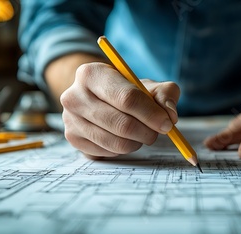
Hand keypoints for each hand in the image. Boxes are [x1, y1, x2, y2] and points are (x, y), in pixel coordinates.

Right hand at [60, 62, 179, 158]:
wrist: (98, 97)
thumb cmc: (127, 90)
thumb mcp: (148, 85)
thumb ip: (165, 94)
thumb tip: (170, 115)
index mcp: (92, 74)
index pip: (127, 98)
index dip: (151, 113)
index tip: (167, 123)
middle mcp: (74, 96)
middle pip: (122, 123)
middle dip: (147, 131)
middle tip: (158, 131)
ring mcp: (70, 119)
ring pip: (116, 142)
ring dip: (137, 142)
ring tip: (142, 133)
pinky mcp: (73, 139)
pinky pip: (107, 152)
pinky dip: (123, 149)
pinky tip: (125, 138)